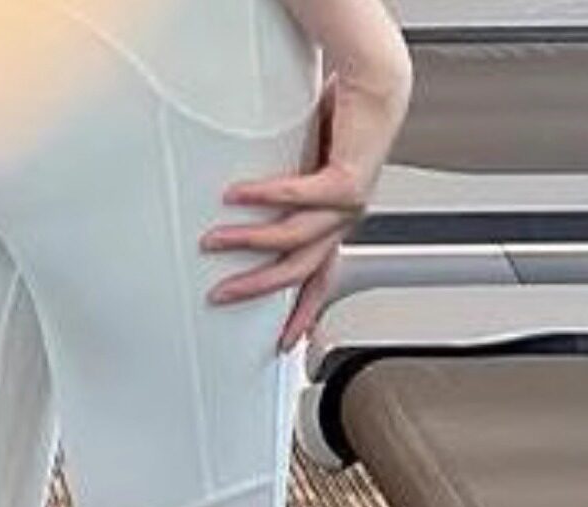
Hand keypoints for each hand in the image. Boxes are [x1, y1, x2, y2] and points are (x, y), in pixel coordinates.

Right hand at [200, 61, 413, 352]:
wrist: (375, 81)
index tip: (284, 345)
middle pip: (298, 272)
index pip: (318, 281)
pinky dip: (262, 196)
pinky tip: (234, 195)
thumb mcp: (304, 165)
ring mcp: (348, 205)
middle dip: (256, 289)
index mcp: (336, 224)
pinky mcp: (346, 181)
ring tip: (212, 240)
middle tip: (219, 296)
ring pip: (291, 239)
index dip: (301, 314)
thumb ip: (281, 191)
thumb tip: (235, 201)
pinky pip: (296, 196)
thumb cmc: (341, 115)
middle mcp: (344, 221)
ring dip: (247, 241)